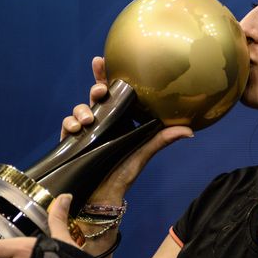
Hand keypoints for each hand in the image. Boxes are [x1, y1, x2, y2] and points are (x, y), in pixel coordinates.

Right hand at [60, 57, 192, 201]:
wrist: (104, 197)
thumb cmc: (125, 173)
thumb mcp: (144, 153)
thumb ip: (162, 139)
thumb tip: (189, 130)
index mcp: (120, 120)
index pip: (114, 93)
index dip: (105, 75)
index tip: (101, 60)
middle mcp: (103, 122)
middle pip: (95, 97)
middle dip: (94, 88)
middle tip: (99, 91)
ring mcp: (87, 130)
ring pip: (80, 109)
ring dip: (81, 110)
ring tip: (88, 120)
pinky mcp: (73, 141)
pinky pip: (68, 125)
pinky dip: (69, 123)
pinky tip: (74, 129)